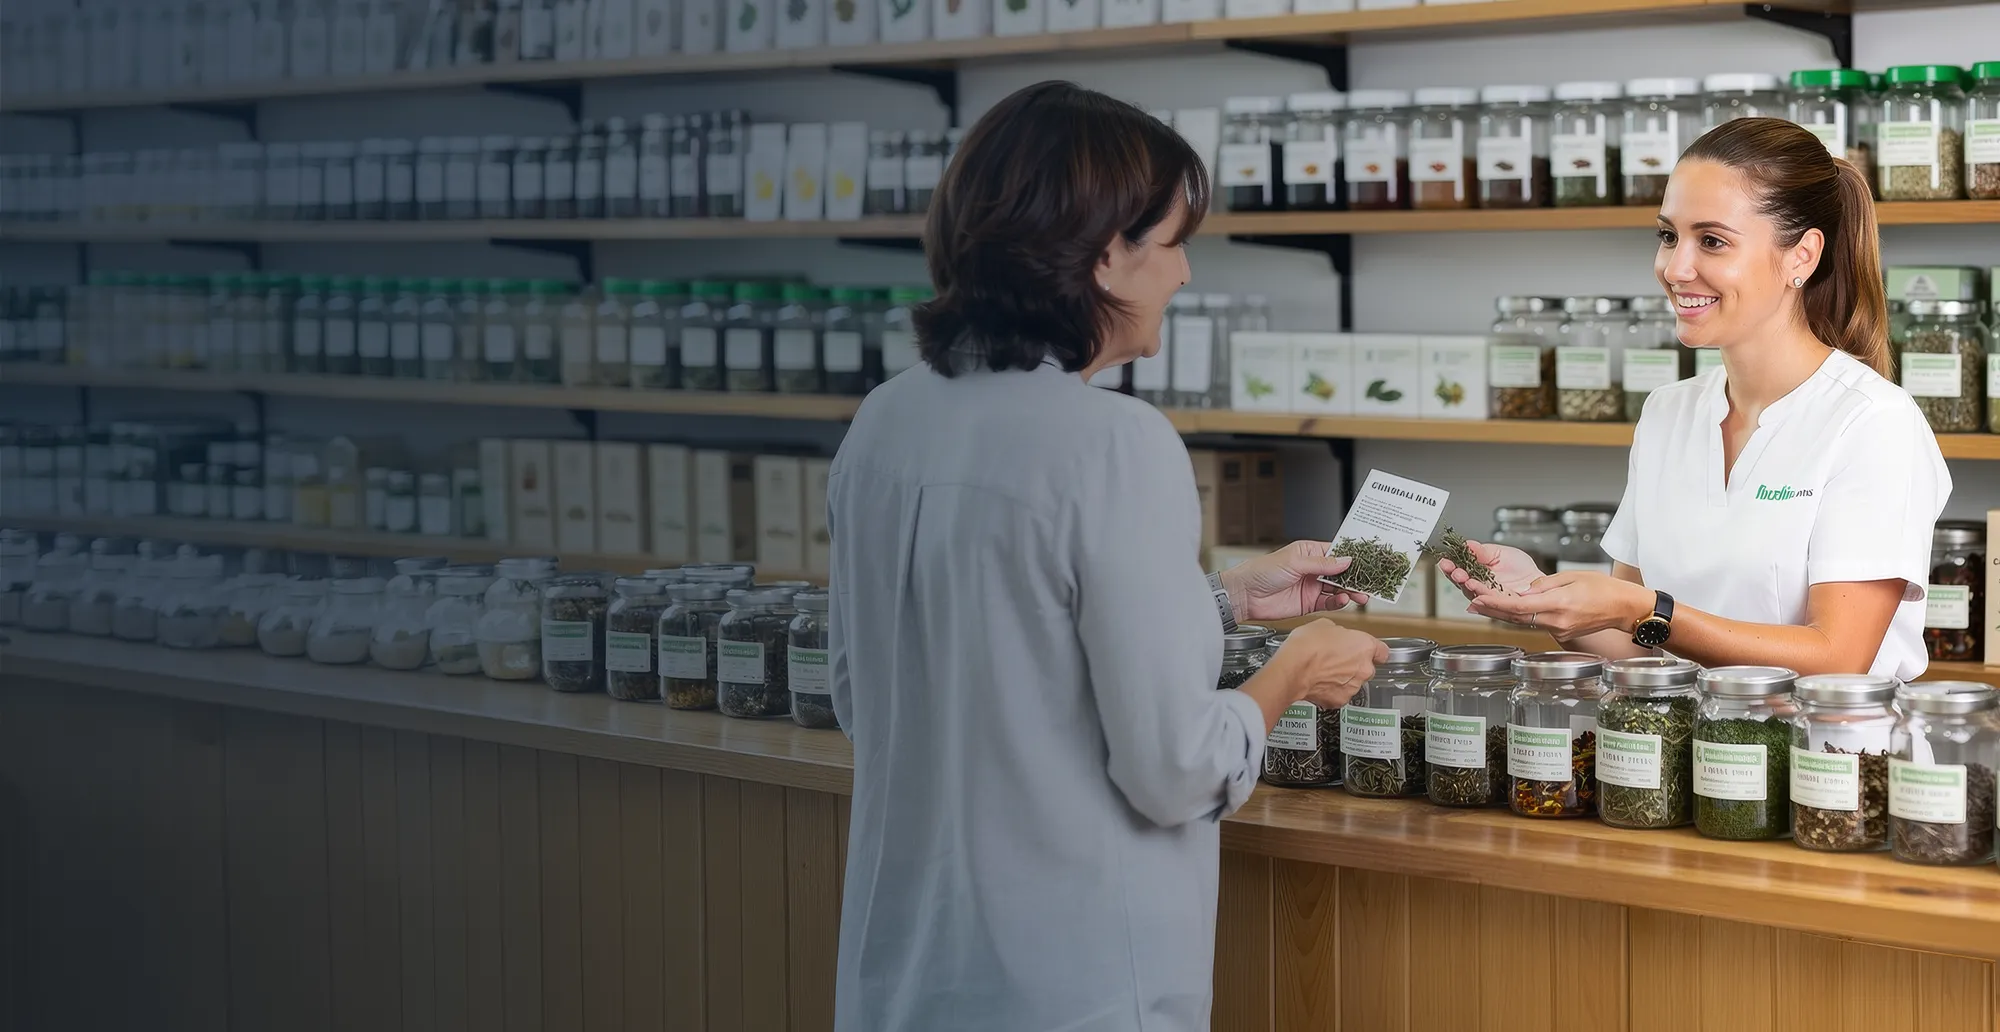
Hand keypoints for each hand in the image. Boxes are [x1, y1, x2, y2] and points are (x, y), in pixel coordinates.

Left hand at [1219, 541, 1368, 621]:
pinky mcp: (1308, 603)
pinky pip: (1328, 603)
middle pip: (1341, 573)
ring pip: (1338, 589)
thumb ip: (1322, 564)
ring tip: (1360, 595)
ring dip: (1350, 592)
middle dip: (1356, 578)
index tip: (1368, 562)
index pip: (1337, 553)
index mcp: (1309, 552)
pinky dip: (1338, 603)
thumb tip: (1346, 560)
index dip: (1353, 558)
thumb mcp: (1294, 562)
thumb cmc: (1262, 571)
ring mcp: (1311, 587)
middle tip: (1369, 583)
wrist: (1245, 595)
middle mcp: (1313, 569)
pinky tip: (1343, 601)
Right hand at [1267, 618, 1387, 709]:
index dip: (1374, 650)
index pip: (1382, 651)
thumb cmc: (1307, 646)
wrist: (1293, 669)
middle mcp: (1363, 668)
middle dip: (1354, 664)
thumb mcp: (1324, 625)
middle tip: (1336, 658)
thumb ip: (1338, 632)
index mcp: (1364, 646)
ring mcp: (1353, 686)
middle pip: (1366, 667)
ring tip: (1324, 670)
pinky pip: (1340, 694)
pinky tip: (1319, 681)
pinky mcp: (1340, 700)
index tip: (1370, 651)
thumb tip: (1335, 636)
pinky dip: (1332, 690)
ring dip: (1343, 678)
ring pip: (1353, 682)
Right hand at [1437, 540, 1542, 600]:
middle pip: (1459, 581)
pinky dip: (1479, 593)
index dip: (1450, 564)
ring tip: (1463, 577)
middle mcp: (1476, 583)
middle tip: (1454, 570)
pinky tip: (1474, 587)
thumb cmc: (1519, 568)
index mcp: (1475, 569)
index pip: (1457, 567)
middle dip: (1454, 575)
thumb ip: (1482, 550)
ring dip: (1464, 584)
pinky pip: (1485, 600)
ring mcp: (1484, 595)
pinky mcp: (1494, 604)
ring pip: (1470, 591)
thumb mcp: (1499, 552)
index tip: (1446, 561)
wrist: (1537, 582)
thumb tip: (1466, 544)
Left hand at [1469, 570, 1653, 639]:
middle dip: (1492, 609)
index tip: (1478, 597)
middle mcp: (1556, 621)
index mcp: (1559, 605)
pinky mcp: (1560, 631)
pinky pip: (1534, 623)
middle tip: (1471, 601)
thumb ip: (1545, 584)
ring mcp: (1558, 629)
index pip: (1519, 607)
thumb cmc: (1604, 589)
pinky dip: (1516, 617)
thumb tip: (1524, 591)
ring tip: (1480, 605)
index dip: (1495, 603)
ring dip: (1501, 614)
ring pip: (1522, 622)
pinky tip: (1504, 611)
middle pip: (1516, 618)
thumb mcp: (1573, 576)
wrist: (1624, 608)